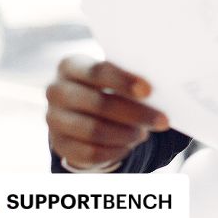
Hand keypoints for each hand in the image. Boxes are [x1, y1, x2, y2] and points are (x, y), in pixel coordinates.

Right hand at [45, 55, 169, 168]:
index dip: (124, 81)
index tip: (149, 91)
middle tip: (163, 120)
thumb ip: (131, 79)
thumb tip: (163, 88)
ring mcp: (54, 119)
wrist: (81, 112)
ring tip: (144, 133)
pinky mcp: (59, 144)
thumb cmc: (107, 87)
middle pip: (99, 103)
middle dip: (135, 113)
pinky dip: (115, 150)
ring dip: (126, 134)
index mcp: (70, 65)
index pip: (98, 72)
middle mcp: (56, 91)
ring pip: (94, 130)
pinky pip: (90, 152)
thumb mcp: (115, 77)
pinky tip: (129, 145)